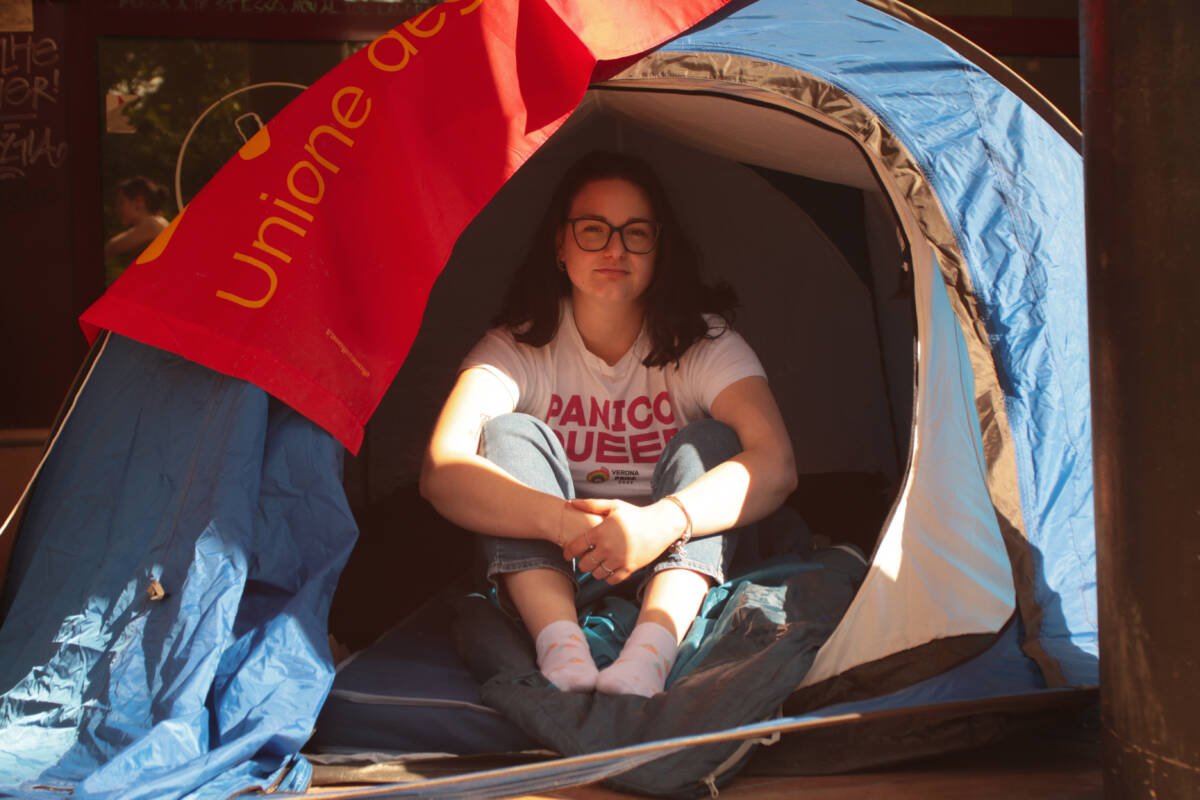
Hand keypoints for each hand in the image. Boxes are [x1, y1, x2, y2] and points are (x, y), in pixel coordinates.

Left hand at [561, 498, 679, 584]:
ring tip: (598, 563)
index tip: (567, 554)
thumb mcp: (613, 505)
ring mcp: (619, 560)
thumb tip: (570, 502)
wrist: (660, 525)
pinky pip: (611, 580)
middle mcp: (608, 548)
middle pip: (585, 564)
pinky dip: (608, 577)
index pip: (576, 547)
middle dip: (582, 562)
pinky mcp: (629, 568)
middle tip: (586, 558)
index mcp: (601, 532)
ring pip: (597, 574)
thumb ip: (591, 504)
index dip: (569, 552)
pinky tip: (610, 568)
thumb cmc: (635, 514)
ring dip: (595, 570)